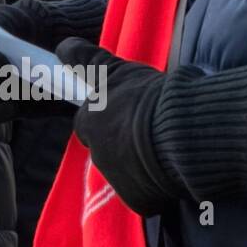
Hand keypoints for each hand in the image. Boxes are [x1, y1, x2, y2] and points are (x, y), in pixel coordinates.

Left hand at [56, 38, 182, 215]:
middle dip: (124, 142)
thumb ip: (86, 59)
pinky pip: (146, 194)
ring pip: (126, 171)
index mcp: (89, 121)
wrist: (183, 133)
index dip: (107, 117)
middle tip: (150, 132)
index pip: (88, 122)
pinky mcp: (137, 199)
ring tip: (168, 149)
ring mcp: (117, 178)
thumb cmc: (151, 97)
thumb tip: (62, 47)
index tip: (126, 114)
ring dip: (140, 164)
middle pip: (107, 148)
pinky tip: (173, 171)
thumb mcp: (117, 70)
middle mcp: (97, 151)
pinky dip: (157, 186)